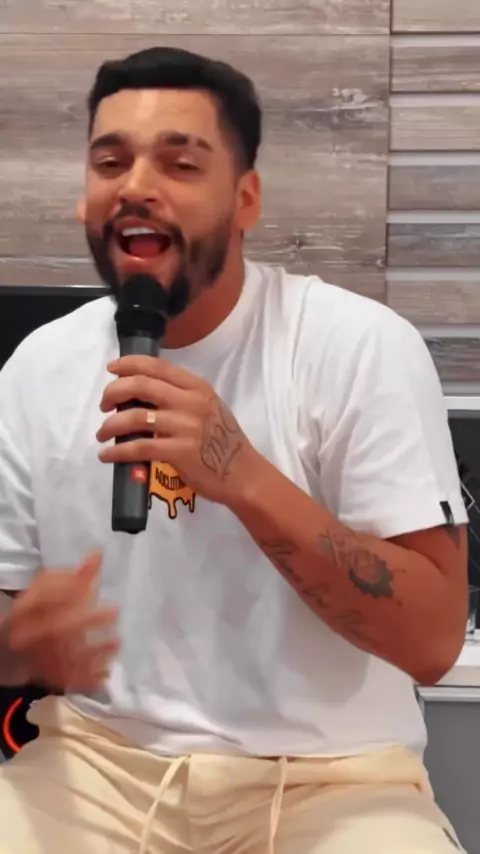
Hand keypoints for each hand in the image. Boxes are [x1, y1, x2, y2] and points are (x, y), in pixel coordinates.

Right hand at [6, 552, 118, 691]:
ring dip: (92, 653)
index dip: (69, 592)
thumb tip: (98, 554)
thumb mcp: (49, 589)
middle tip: (114, 612)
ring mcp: (36, 657)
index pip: (44, 598)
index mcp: (26, 608)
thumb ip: (75, 575)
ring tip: (116, 642)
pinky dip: (87, 679)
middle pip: (55, 628)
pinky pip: (67, 681)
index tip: (94, 588)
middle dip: (86, 621)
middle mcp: (28, 634)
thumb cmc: (38, 613)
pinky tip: (106, 673)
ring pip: (63, 658)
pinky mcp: (46, 677)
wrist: (10, 649)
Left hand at [97, 355, 261, 505]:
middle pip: (140, 386)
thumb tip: (141, 391)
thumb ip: (181, 396)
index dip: (129, 364)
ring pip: (134, 417)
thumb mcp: (208, 407)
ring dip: (110, 425)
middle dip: (113, 392)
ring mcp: (185, 427)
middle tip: (103, 405)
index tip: (111, 369)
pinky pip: (139, 448)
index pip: (157, 366)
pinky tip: (107, 455)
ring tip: (102, 433)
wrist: (242, 473)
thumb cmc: (223, 440)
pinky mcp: (178, 452)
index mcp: (197, 388)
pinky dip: (117, 451)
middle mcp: (191, 402)